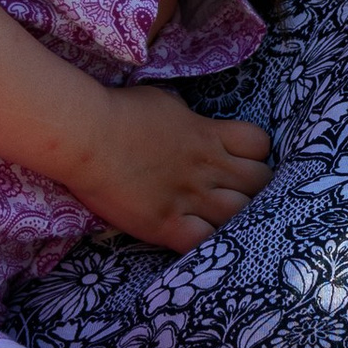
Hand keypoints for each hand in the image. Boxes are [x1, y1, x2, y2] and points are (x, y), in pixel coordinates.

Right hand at [71, 88, 271, 253]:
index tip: (241, 161)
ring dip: (237, 218)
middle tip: (235, 194)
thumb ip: (190, 119)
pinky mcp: (166, 224)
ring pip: (241, 214)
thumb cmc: (120, 111)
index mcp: (209, 134)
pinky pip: (205, 242)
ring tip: (219, 221)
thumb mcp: (167, 103)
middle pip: (261, 182)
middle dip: (255, 188)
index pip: (260, 144)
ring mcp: (189, 197)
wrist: (86, 136)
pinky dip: (208, 244)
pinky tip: (196, 239)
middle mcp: (207, 167)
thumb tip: (194, 123)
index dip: (256, 154)